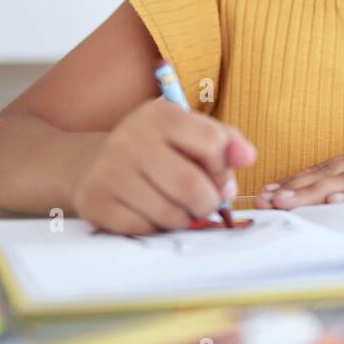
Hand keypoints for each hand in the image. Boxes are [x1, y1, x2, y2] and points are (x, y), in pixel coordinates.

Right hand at [73, 98, 256, 235]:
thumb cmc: (160, 150)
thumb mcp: (191, 134)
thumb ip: (226, 143)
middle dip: (208, 203)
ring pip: (170, 215)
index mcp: (161, 114)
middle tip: (203, 203)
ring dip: (182, 219)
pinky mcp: (95, 202)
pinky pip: (144, 230)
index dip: (222, 168)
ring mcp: (109, 171)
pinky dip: (155, 229)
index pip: (213, 144)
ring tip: (175, 206)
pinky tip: (149, 212)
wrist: (97, 163)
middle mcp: (131, 137)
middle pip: (192, 186)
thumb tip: (248, 157)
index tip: (215, 174)